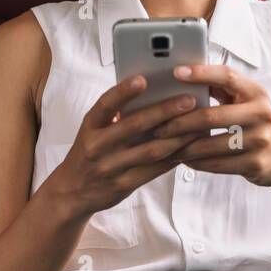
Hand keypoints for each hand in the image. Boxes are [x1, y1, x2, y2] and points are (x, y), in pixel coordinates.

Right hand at [42, 74, 205, 220]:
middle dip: (165, 111)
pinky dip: (175, 157)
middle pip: (134, 126)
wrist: (72, 192)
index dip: (123, 91)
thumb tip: (151, 91)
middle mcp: (97, 146)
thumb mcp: (93, 131)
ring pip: (150, 150)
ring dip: (178, 136)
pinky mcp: (124, 184)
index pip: (105, 105)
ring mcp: (110, 167)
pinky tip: (191, 146)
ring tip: (198, 124)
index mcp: (90, 126)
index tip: (143, 79)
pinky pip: (154, 169)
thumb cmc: (90, 152)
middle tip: (189, 100)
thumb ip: (115, 115)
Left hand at [150, 64, 270, 187]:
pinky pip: (216, 164)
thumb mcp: (247, 100)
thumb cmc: (257, 123)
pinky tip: (182, 159)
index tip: (176, 72)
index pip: (227, 77)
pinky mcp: (255, 164)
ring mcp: (260, 141)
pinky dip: (195, 162)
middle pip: (211, 116)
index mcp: (257, 93)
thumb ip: (222, 89)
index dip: (201, 73)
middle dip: (180, 122)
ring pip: (210, 144)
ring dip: (183, 147)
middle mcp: (262, 114)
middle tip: (158, 127)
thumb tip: (185, 75)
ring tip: (165, 146)